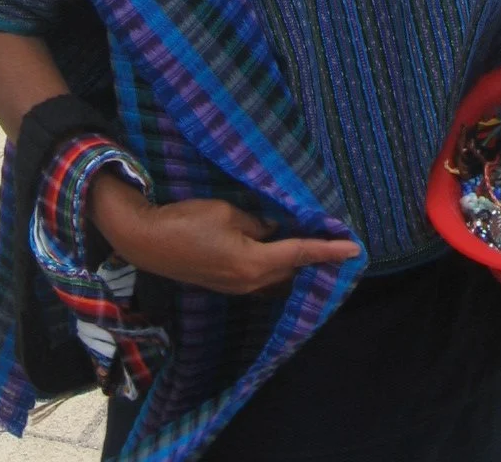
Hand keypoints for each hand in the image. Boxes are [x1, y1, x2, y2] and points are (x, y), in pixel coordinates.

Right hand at [88, 172, 360, 294]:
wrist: (146, 241)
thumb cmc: (187, 221)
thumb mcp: (228, 214)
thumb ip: (258, 224)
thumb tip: (272, 231)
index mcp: (253, 263)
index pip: (300, 255)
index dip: (328, 250)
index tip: (354, 248)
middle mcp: (248, 283)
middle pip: (291, 270)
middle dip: (312, 255)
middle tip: (332, 235)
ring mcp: (235, 288)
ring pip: (276, 276)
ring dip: (292, 261)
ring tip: (310, 240)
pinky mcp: (224, 285)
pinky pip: (260, 277)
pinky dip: (274, 264)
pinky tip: (276, 247)